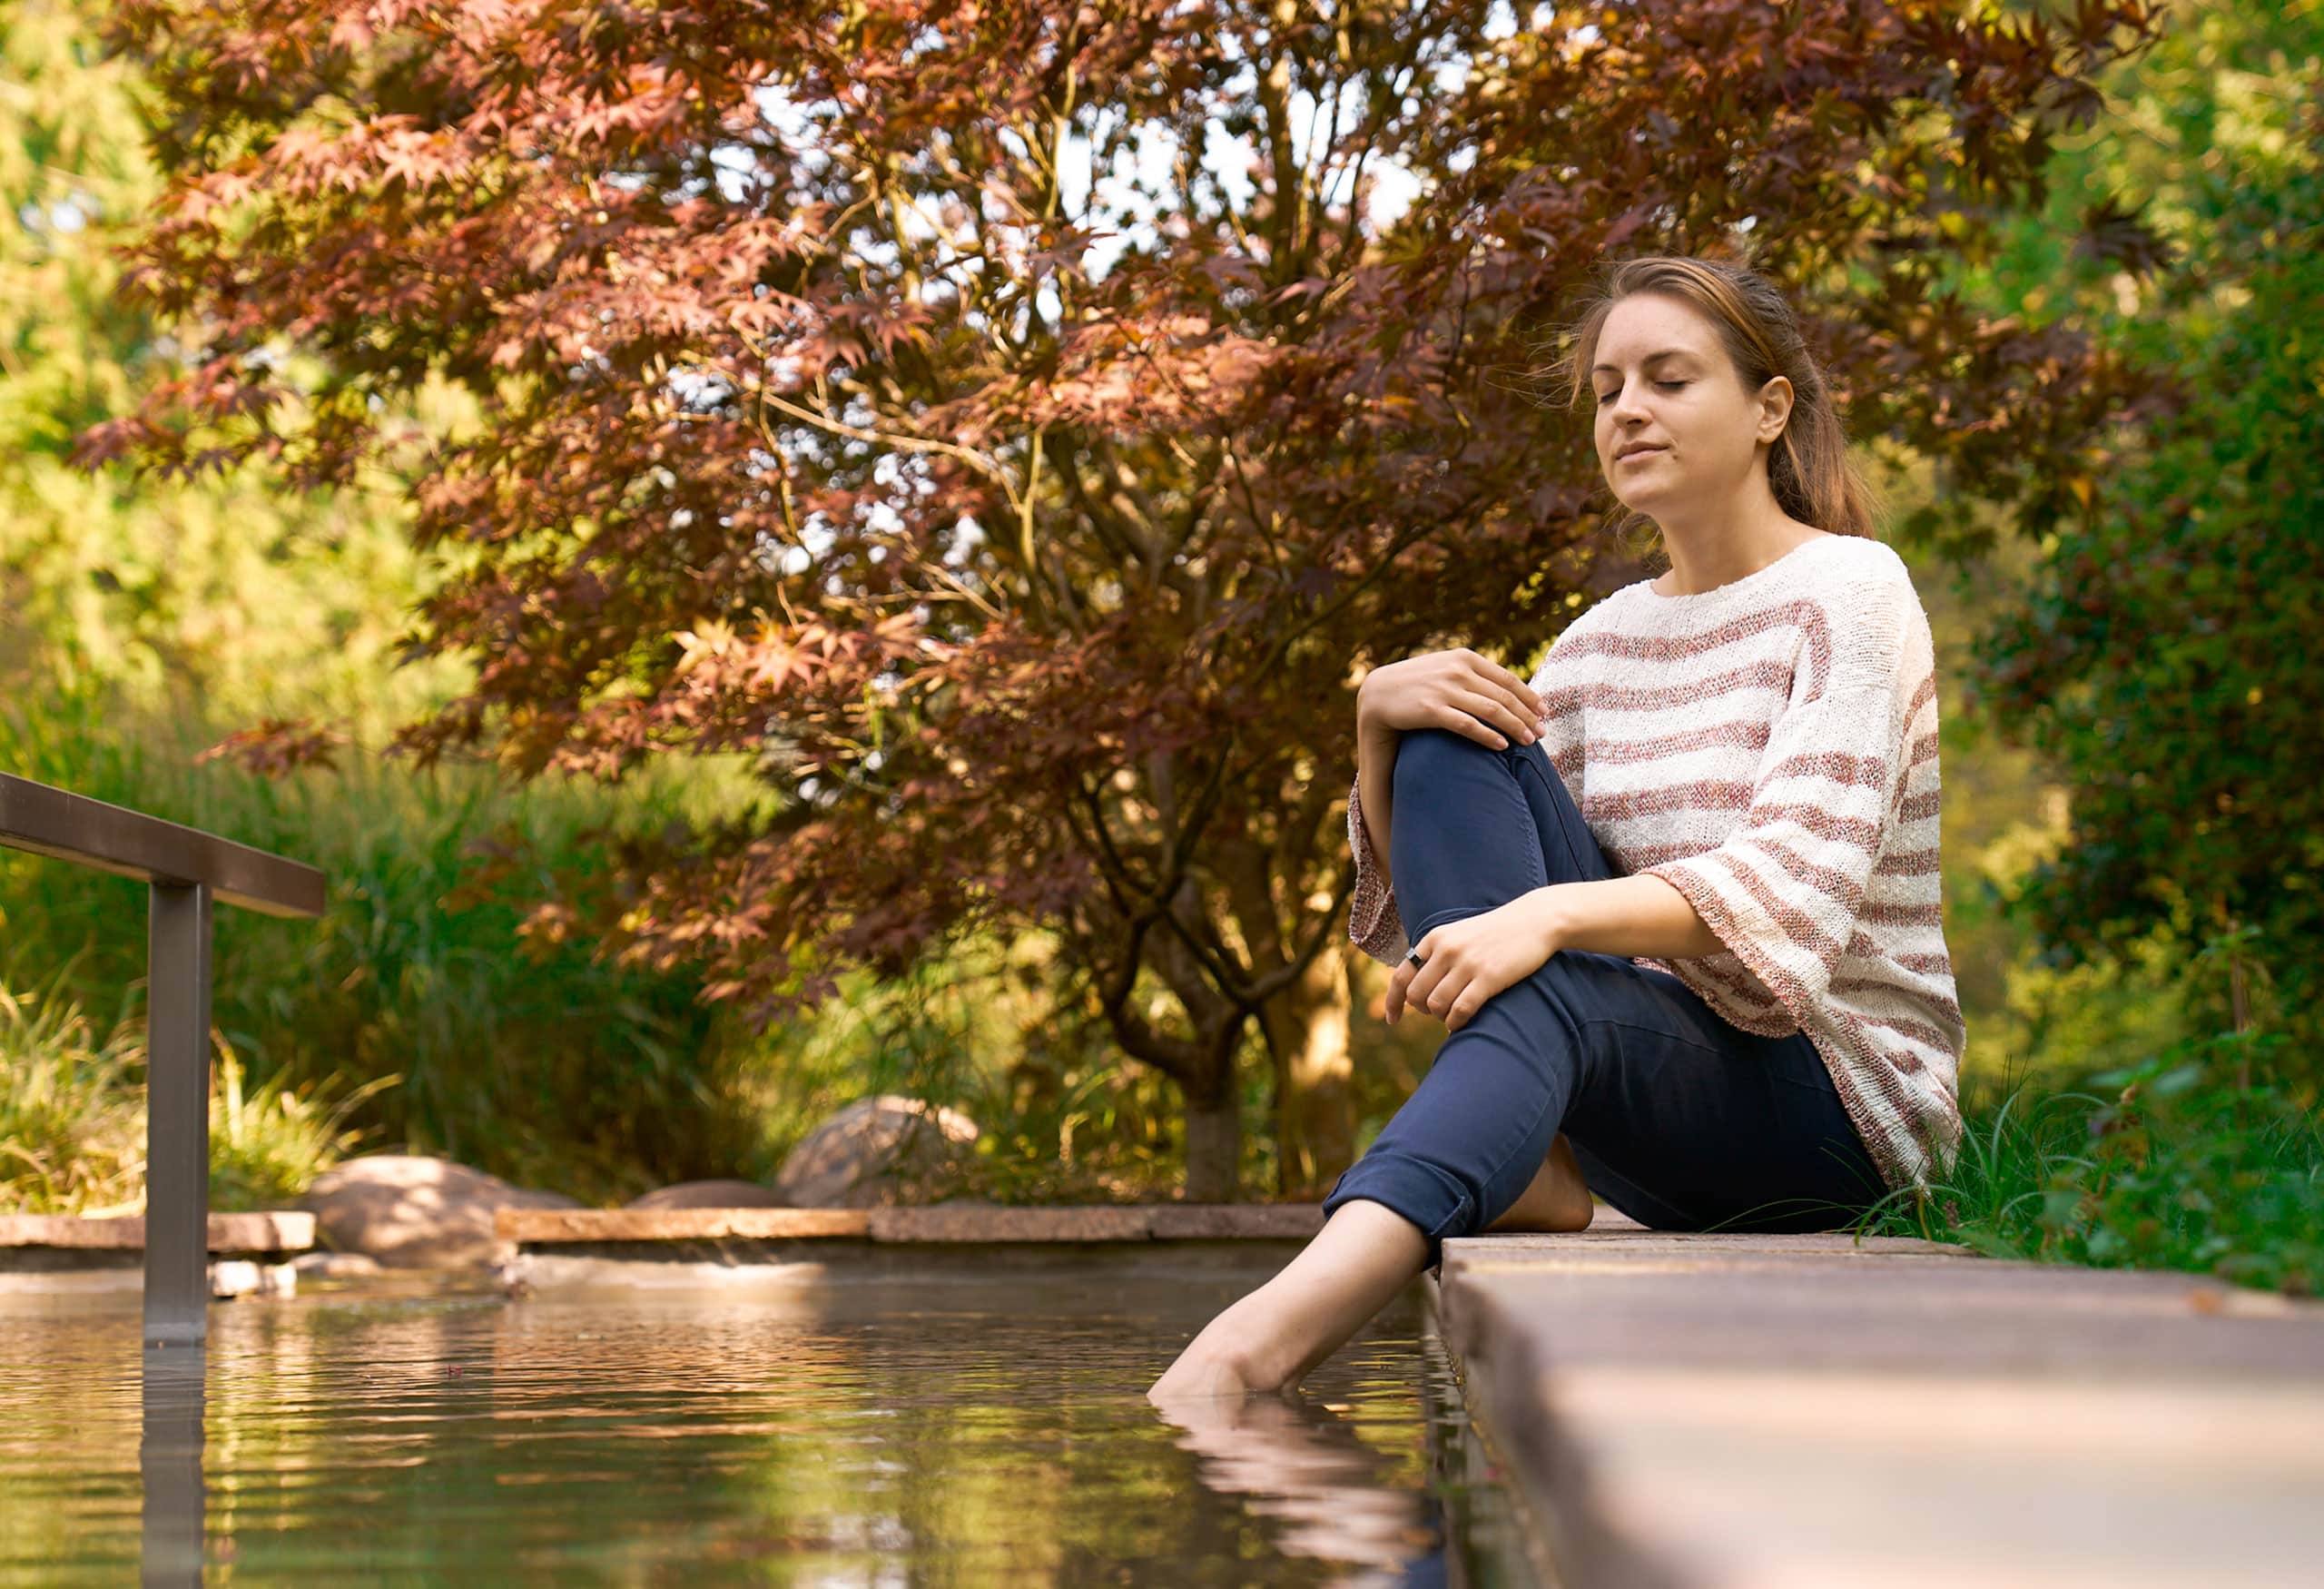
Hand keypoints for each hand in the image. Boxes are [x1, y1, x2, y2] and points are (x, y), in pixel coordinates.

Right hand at [1357, 647, 1546, 752]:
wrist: (1378, 693)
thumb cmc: (1417, 684)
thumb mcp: (1446, 668)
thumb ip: (1473, 674)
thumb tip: (1506, 690)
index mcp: (1465, 658)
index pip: (1507, 679)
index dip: (1529, 697)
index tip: (1545, 712)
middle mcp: (1458, 671)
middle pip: (1504, 696)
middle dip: (1527, 716)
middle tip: (1543, 733)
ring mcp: (1444, 690)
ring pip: (1491, 711)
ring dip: (1515, 727)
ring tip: (1529, 742)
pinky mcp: (1432, 710)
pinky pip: (1468, 725)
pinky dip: (1489, 736)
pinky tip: (1502, 746)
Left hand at [1386, 893, 1561, 1029]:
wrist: (1534, 920)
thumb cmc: (1495, 932)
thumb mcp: (1458, 934)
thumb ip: (1435, 954)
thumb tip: (1415, 986)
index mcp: (1434, 938)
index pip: (1401, 976)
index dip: (1393, 1002)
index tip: (1393, 1020)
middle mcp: (1446, 950)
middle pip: (1416, 995)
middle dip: (1422, 1010)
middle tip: (1436, 1012)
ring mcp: (1467, 963)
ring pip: (1436, 1005)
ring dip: (1440, 1017)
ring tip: (1451, 1015)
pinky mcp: (1489, 977)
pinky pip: (1460, 1009)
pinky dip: (1455, 1022)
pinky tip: (1460, 1023)